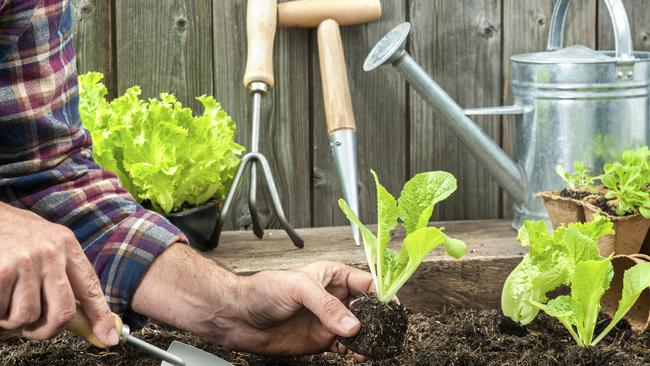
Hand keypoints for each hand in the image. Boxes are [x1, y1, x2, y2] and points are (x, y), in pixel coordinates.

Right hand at [0, 202, 117, 344]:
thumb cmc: (13, 234)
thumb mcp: (47, 243)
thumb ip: (64, 273)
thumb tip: (80, 313)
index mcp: (67, 245)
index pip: (91, 288)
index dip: (100, 317)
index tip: (109, 338)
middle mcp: (52, 253)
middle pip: (64, 311)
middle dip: (48, 330)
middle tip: (33, 329)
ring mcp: (26, 262)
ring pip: (28, 316)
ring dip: (14, 318)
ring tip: (7, 300)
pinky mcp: (2, 272)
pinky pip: (3, 311)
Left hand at [215, 261, 373, 357]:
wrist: (238, 316)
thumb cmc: (262, 290)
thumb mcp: (298, 288)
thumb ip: (326, 306)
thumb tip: (352, 324)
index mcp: (332, 276)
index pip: (366, 283)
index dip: (382, 294)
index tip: (392, 308)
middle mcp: (334, 298)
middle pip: (368, 308)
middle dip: (378, 320)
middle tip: (383, 333)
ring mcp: (328, 320)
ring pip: (359, 330)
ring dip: (367, 339)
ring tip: (367, 347)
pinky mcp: (321, 339)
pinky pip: (346, 345)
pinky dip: (353, 350)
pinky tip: (351, 352)